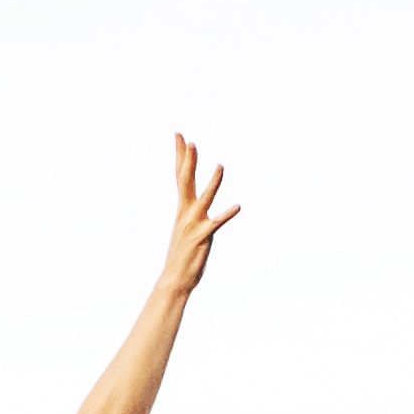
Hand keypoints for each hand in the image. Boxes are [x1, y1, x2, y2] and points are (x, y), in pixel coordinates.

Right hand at [159, 135, 240, 288]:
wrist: (176, 278)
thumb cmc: (183, 254)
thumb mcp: (186, 227)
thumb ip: (190, 213)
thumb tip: (192, 202)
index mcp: (182, 208)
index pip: (180, 175)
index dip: (180, 155)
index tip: (179, 135)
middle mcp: (186, 212)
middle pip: (186, 181)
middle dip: (189, 161)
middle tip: (190, 141)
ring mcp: (194, 224)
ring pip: (205, 198)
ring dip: (213, 182)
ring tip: (221, 166)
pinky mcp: (204, 236)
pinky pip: (217, 223)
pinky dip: (227, 215)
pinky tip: (238, 207)